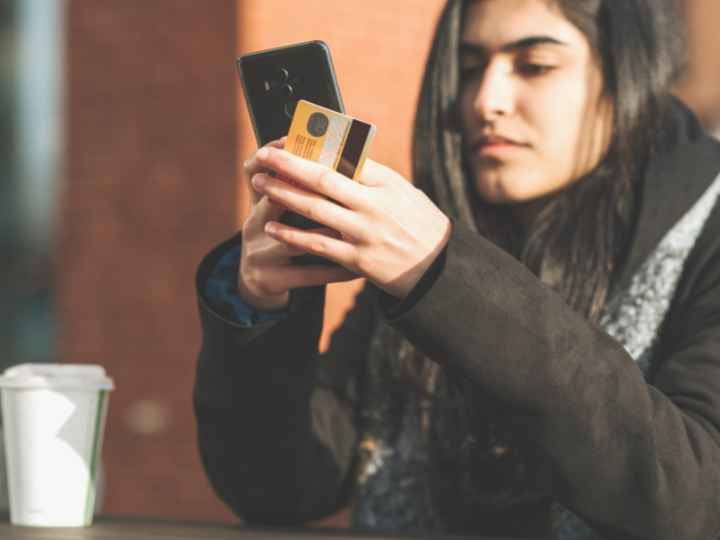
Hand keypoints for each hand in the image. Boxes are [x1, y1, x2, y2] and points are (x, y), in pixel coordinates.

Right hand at [238, 140, 358, 310]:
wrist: (258, 278)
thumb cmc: (277, 232)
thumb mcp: (275, 209)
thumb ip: (300, 186)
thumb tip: (335, 154)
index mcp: (258, 202)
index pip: (255, 171)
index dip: (282, 158)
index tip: (311, 146)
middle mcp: (252, 225)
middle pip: (275, 202)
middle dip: (310, 191)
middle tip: (344, 184)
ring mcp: (259, 254)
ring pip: (297, 242)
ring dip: (329, 233)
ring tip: (357, 228)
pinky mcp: (270, 279)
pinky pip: (308, 274)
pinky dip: (335, 271)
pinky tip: (357, 268)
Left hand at [251, 147, 451, 299]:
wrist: (438, 268)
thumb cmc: (419, 223)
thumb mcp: (403, 192)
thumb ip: (372, 177)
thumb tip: (339, 156)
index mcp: (386, 183)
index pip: (345, 157)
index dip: (313, 148)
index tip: (290, 140)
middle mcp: (374, 205)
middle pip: (323, 179)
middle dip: (288, 165)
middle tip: (263, 156)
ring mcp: (365, 233)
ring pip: (315, 209)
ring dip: (283, 195)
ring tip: (260, 184)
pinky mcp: (358, 260)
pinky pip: (318, 245)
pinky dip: (292, 234)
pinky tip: (272, 226)